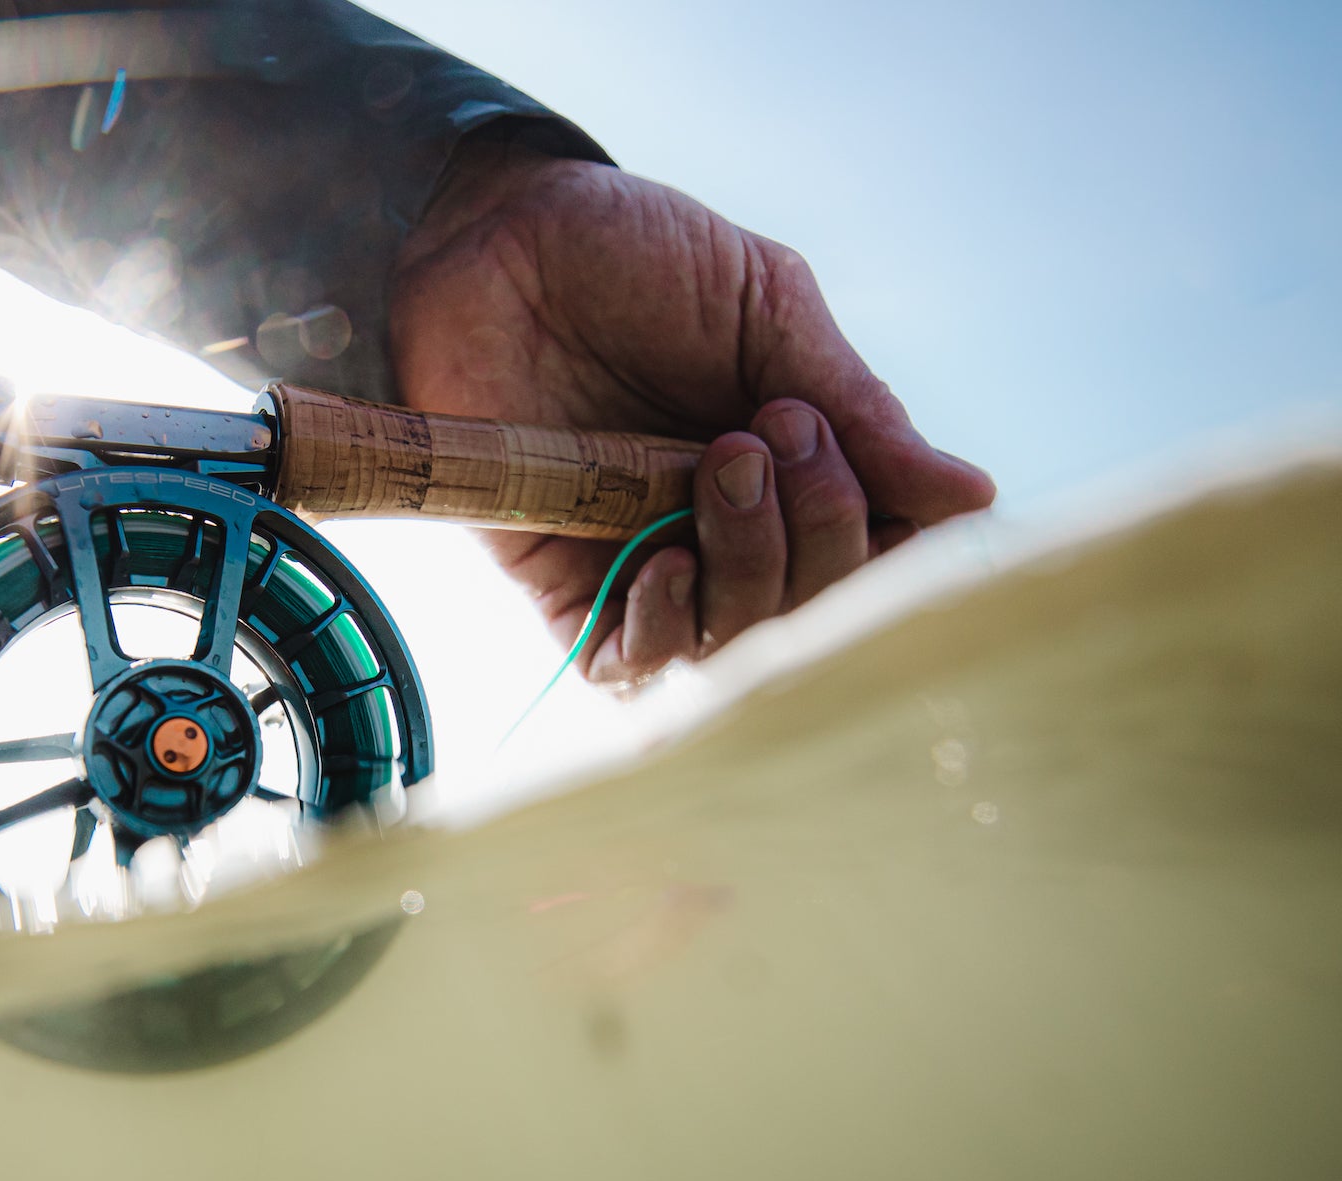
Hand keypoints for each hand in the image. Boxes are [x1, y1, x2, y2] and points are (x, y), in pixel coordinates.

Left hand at [389, 140, 994, 683]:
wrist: (493, 233)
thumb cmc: (632, 257)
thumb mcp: (767, 308)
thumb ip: (856, 407)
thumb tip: (972, 498)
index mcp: (795, 468)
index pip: (877, 555)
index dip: (890, 539)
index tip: (853, 451)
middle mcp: (729, 531)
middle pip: (812, 611)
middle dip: (818, 533)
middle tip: (771, 433)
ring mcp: (645, 560)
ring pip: (731, 645)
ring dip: (750, 573)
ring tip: (720, 469)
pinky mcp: (561, 580)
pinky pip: (623, 663)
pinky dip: (662, 635)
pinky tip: (668, 564)